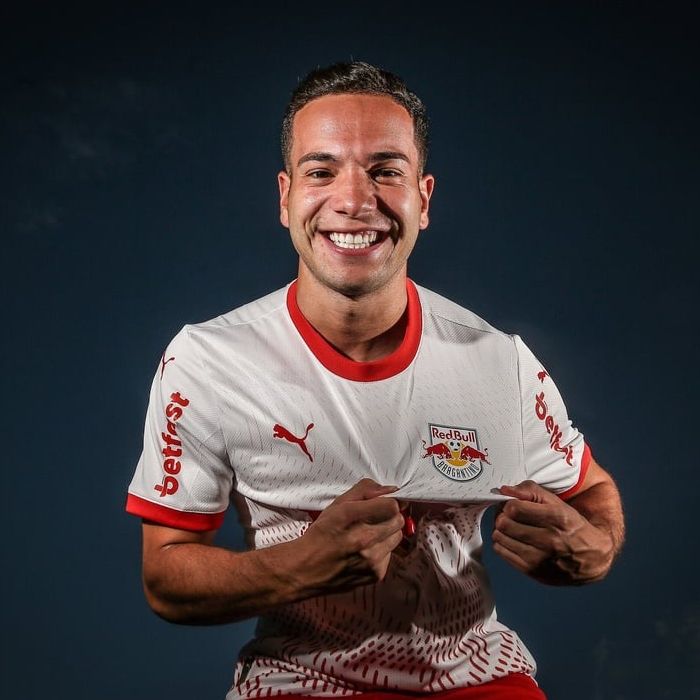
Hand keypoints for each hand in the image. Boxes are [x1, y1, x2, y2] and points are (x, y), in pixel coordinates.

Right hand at [297, 479, 404, 592]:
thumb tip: (391, 490)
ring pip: (397, 537)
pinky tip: (366, 550)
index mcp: (352, 517)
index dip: (388, 502)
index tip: (382, 504)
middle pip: (398, 520)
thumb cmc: (322, 534)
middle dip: (389, 516)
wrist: (307, 569)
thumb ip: (365, 491)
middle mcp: (364, 539)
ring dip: (387, 533)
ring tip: (368, 535)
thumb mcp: (338, 504)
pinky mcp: (376, 574)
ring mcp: (372, 559)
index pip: (392, 506)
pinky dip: (382, 550)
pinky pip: (390, 554)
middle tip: (374, 519)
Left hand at [492, 480, 613, 584]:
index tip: (512, 504)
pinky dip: (503, 543)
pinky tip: (514, 539)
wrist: (593, 558)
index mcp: (557, 519)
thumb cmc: (572, 525)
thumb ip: (531, 491)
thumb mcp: (558, 503)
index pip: (514, 509)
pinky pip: (501, 552)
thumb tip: (504, 490)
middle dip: (502, 515)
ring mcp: (540, 559)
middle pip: (504, 524)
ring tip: (511, 526)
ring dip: (501, 529)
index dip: (508, 503)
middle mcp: (549, 540)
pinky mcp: (533, 571)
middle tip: (508, 515)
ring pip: (499, 537)